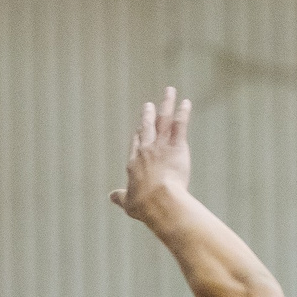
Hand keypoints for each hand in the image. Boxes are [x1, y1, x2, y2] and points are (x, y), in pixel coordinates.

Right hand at [107, 86, 191, 221]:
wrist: (159, 201)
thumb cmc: (144, 205)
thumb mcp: (128, 203)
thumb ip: (120, 197)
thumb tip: (111, 196)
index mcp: (134, 162)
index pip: (135, 143)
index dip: (138, 135)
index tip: (139, 128)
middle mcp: (146, 150)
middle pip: (146, 127)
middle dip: (147, 114)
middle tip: (148, 105)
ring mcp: (161, 146)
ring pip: (163, 120)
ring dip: (166, 104)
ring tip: (169, 92)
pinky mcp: (176, 146)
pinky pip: (180, 125)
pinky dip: (183, 113)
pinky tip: (186, 103)